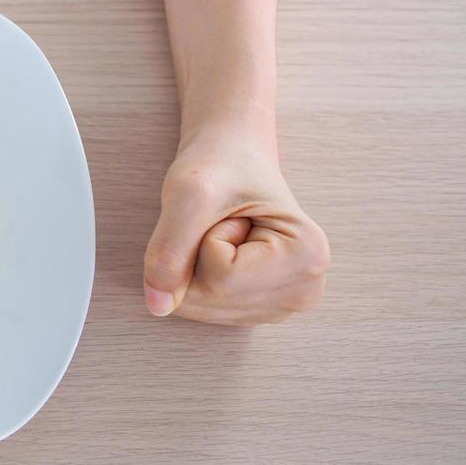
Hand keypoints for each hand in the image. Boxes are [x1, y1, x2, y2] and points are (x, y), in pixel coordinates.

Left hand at [143, 129, 328, 324]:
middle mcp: (305, 290)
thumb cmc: (219, 165)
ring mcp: (284, 305)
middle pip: (211, 301)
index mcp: (307, 257)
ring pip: (202, 308)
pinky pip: (202, 308)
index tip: (229, 212)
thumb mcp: (187, 195)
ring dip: (194, 267)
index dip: (205, 240)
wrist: (232, 155)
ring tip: (225, 233)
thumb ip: (170, 250)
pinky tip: (224, 251)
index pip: (221, 279)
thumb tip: (158, 307)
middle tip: (222, 222)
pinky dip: (196, 278)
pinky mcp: (260, 308)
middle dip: (195, 258)